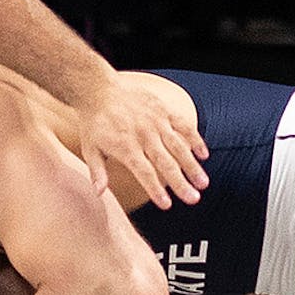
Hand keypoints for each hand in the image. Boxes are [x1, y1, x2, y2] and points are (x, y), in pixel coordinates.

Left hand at [80, 80, 207, 209]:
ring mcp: (156, 121)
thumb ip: (98, 172)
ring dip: (192, 166)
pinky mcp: (164, 110)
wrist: (98, 88)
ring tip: (203, 183)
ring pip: (179, 146)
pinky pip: (183, 125)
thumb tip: (100, 194)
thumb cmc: (94, 122)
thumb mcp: (90, 148)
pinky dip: (195, 139)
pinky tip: (204, 155)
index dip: (156, 189)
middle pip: (166, 163)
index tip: (167, 205)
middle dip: (181, 183)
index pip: (144, 172)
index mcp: (126, 147)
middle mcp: (143, 135)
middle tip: (194, 200)